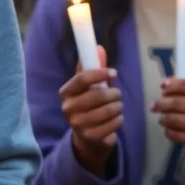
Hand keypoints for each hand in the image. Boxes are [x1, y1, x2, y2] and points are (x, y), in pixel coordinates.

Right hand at [61, 46, 122, 175]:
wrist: (86, 137)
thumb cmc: (88, 105)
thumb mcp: (90, 86)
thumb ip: (94, 67)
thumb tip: (99, 47)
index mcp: (66, 92)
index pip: (82, 79)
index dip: (100, 73)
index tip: (114, 73)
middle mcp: (68, 108)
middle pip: (97, 95)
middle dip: (114, 93)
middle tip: (118, 94)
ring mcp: (77, 124)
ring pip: (108, 110)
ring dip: (118, 106)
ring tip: (118, 106)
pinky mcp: (89, 137)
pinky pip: (113, 124)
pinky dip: (119, 120)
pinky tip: (117, 118)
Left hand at [153, 77, 184, 170]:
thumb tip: (165, 84)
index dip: (171, 85)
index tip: (161, 86)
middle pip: (177, 103)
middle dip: (161, 104)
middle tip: (153, 106)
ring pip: (174, 119)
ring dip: (163, 118)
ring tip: (162, 119)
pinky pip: (175, 134)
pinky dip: (168, 131)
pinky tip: (168, 130)